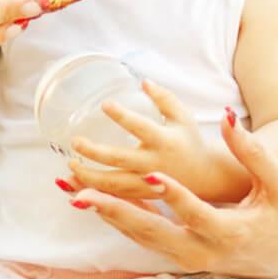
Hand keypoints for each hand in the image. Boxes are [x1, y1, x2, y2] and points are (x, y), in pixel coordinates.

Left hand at [65, 81, 241, 202]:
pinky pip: (114, 197)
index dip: (122, 116)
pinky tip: (78, 185)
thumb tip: (143, 81)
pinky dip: (95, 192)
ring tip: (71, 165)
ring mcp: (147, 184)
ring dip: (88, 177)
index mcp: (165, 141)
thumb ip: (164, 98)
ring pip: (113, 184)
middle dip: (94, 153)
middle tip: (76, 142)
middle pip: (119, 160)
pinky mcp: (142, 196)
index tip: (104, 105)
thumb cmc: (190, 141)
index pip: (140, 127)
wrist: (206, 177)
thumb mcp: (182, 116)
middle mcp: (154, 164)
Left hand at [66, 111, 277, 278]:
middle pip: (154, 233)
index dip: (175, 195)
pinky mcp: (180, 257)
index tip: (151, 173)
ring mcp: (189, 258)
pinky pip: (143, 238)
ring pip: (142, 238)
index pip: (197, 213)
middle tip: (84, 194)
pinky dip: (118, 220)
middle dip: (117, 212)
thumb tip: (229, 117)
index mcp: (229, 231)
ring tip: (77, 194)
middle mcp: (204, 250)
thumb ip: (253, 152)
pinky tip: (96, 201)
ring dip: (108, 216)